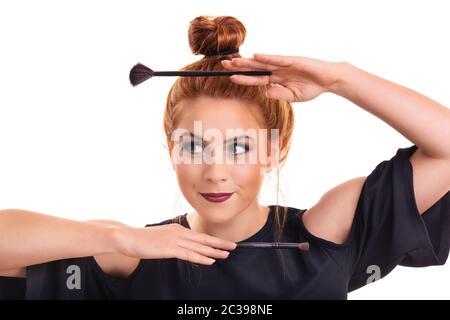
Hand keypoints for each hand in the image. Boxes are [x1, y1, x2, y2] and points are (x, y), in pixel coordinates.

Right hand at [113, 223, 236, 265]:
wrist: (128, 237)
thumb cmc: (143, 240)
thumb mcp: (162, 238)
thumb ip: (174, 242)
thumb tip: (183, 247)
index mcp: (178, 230)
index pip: (199, 236)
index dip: (213, 240)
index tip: (224, 243)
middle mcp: (179, 233)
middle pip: (204, 239)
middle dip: (220, 243)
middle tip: (234, 246)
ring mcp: (175, 240)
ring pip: (199, 247)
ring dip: (214, 251)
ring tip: (227, 254)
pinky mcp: (169, 249)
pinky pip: (189, 255)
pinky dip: (201, 258)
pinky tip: (211, 260)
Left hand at [221, 54, 345, 102]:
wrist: (329, 80)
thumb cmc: (312, 88)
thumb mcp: (293, 97)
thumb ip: (280, 94)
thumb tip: (266, 93)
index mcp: (276, 79)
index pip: (256, 78)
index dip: (243, 78)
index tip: (229, 77)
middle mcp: (277, 70)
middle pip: (254, 68)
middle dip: (239, 66)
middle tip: (223, 64)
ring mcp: (284, 64)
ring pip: (263, 62)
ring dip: (248, 61)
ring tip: (234, 60)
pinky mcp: (293, 61)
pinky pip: (278, 59)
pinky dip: (267, 58)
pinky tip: (256, 56)